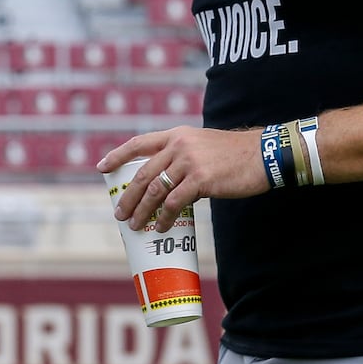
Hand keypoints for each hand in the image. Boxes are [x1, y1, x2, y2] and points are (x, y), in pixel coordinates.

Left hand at [97, 125, 268, 231]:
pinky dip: (165, 218)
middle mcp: (178, 145)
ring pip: (155, 191)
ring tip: (136, 226)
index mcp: (175, 135)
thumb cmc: (233, 155)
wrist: (261, 155)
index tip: (101, 168)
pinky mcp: (201, 179)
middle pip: (143, 174)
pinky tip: (161, 228)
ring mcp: (189, 162)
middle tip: (120, 214)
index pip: (138, 143)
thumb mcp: (201, 146)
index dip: (117, 156)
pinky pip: (175, 203)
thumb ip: (181, 157)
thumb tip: (165, 185)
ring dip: (142, 211)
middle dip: (128, 197)